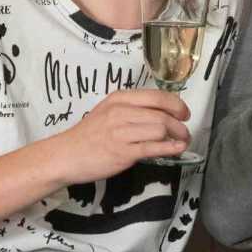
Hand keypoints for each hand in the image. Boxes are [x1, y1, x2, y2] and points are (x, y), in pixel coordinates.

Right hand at [51, 89, 191, 182]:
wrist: (66, 155)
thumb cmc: (88, 136)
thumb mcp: (108, 112)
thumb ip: (132, 110)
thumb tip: (161, 114)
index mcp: (119, 99)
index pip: (157, 96)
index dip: (176, 104)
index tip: (184, 113)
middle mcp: (121, 112)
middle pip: (162, 114)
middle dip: (180, 124)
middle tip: (185, 131)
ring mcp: (122, 132)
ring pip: (161, 129)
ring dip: (177, 137)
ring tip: (181, 142)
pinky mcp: (123, 152)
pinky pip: (154, 148)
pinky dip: (170, 148)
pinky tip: (177, 149)